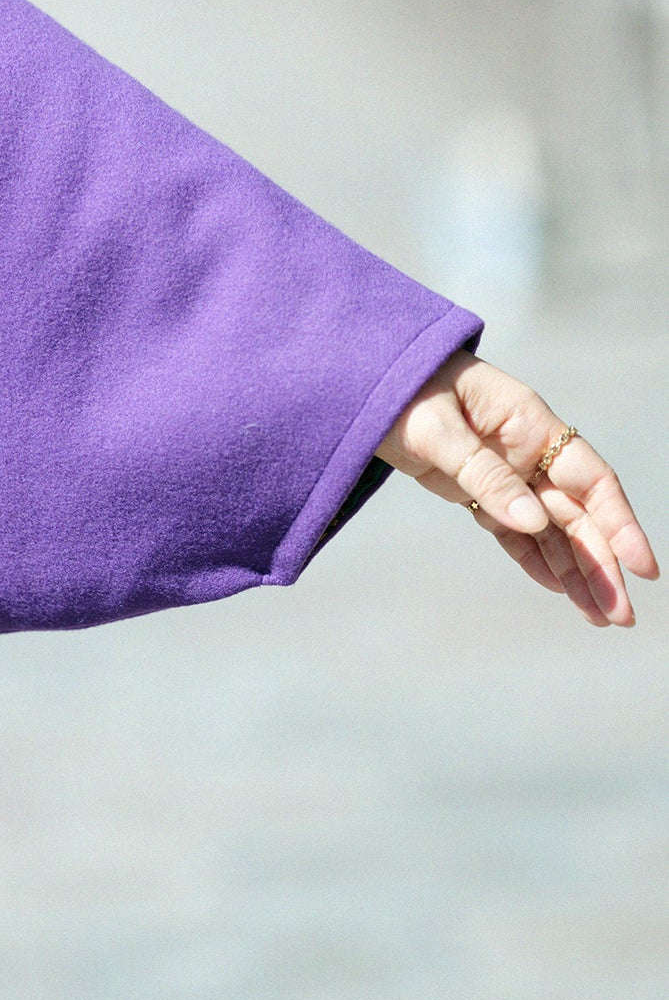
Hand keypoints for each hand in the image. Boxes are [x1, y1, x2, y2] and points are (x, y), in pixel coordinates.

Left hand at [375, 351, 658, 626]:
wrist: (359, 379)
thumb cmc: (402, 389)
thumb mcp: (438, 430)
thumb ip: (484, 474)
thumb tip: (534, 521)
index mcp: (529, 422)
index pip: (591, 479)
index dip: (621, 523)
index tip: (643, 568)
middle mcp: (526, 450)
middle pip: (576, 514)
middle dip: (600, 564)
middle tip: (618, 617)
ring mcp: (503, 471)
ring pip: (549, 529)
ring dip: (574, 572)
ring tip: (597, 619)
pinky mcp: (475, 490)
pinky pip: (512, 531)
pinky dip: (534, 559)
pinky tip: (556, 589)